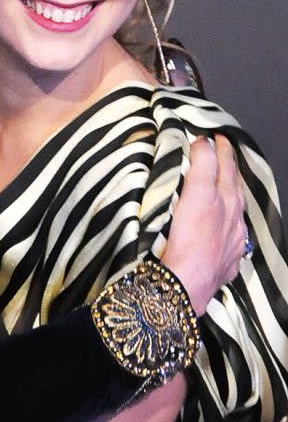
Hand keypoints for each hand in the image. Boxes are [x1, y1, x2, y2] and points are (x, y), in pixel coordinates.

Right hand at [162, 135, 246, 314]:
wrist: (187, 283)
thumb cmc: (186, 241)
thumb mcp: (193, 193)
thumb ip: (202, 165)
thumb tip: (205, 144)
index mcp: (225, 199)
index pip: (224, 166)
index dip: (219, 149)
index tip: (215, 137)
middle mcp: (234, 219)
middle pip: (234, 187)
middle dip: (228, 168)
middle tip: (223, 154)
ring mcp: (232, 242)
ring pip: (236, 214)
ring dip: (230, 198)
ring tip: (224, 190)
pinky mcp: (226, 263)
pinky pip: (232, 241)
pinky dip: (228, 229)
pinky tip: (223, 232)